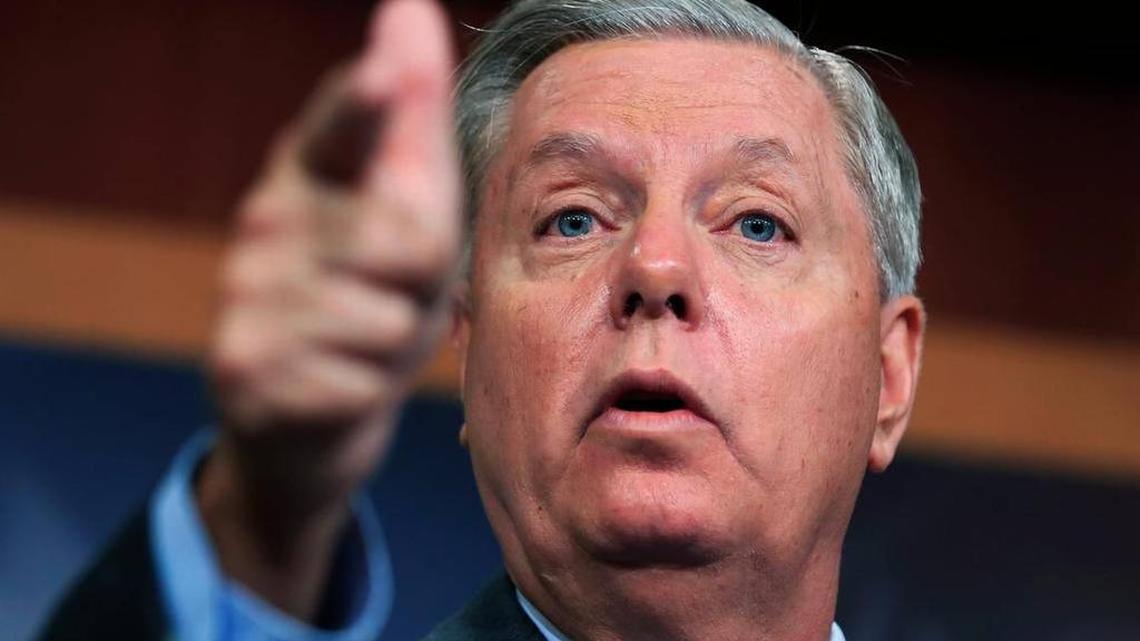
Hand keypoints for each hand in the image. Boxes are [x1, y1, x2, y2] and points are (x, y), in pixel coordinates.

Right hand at [196, 0, 458, 618]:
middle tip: (390, 298)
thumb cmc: (372, 294)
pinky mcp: (245, 367)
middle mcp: (266, 219)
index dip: (363, 104)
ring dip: (395, 346)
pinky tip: (333, 385)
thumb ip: (411, 120)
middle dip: (425, 284)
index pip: (342, 130)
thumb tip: (407, 4)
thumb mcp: (403, 211)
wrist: (305, 416)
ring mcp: (246, 294)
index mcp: (312, 168)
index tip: (384, 76)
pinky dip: (367, 394)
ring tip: (360, 343)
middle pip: (413, 242)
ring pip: (390, 320)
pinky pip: (362, 383)